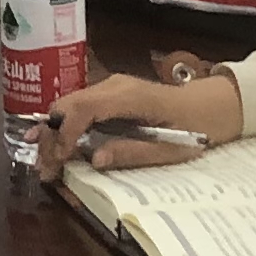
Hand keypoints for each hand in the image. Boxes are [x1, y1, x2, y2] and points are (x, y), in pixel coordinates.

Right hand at [36, 68, 244, 178]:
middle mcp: (114, 86)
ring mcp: (110, 87)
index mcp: (130, 96)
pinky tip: (52, 145)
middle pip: (68, 104)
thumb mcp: (170, 149)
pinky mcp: (109, 95)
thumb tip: (96, 160)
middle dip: (51, 137)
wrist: (211, 106)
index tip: (59, 160)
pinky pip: (79, 107)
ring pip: (69, 105)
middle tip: (44, 169)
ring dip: (53, 133)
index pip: (85, 107)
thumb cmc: (194, 128)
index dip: (65, 133)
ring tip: (45, 163)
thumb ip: (133, 152)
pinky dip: (63, 126)